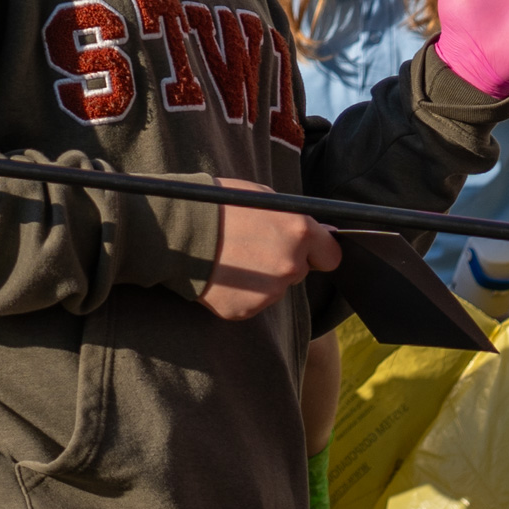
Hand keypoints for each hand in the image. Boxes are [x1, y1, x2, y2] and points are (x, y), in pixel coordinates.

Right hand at [199, 180, 341, 320]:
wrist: (177, 232)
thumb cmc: (220, 205)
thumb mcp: (264, 197)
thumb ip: (298, 218)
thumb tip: (326, 232)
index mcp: (300, 232)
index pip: (331, 255)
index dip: (318, 251)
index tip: (307, 250)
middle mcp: (290, 265)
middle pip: (300, 271)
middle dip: (284, 261)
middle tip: (254, 247)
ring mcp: (269, 292)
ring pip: (275, 288)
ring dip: (261, 278)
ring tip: (233, 259)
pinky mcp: (246, 310)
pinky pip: (252, 302)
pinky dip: (241, 292)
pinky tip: (223, 275)